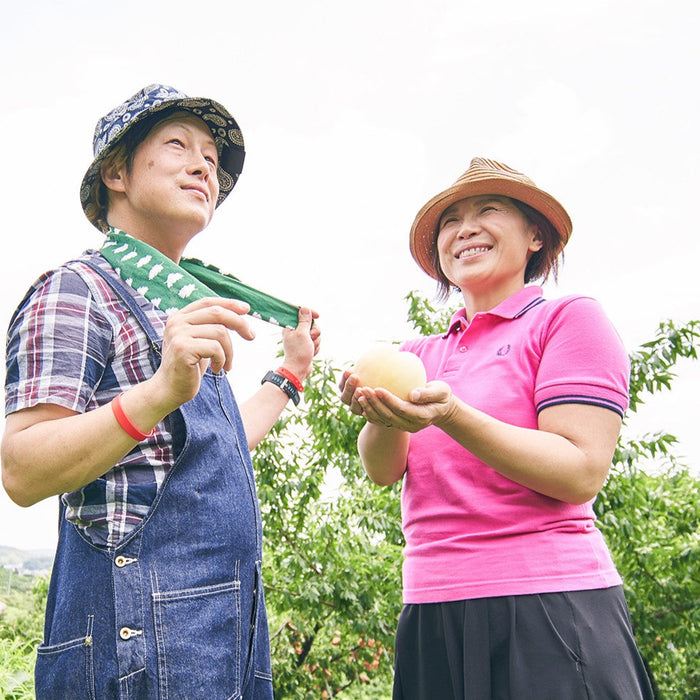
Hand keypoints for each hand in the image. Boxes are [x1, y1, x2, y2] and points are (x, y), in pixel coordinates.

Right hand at [151, 297, 254, 409]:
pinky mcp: (183, 348)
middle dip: (239, 323)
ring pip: (220, 332)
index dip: (229, 304)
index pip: (208, 302)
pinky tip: (217, 369)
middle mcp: (177, 322)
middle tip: (252, 336)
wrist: (169, 389)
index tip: (246, 309)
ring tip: (226, 364)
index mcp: (180, 317)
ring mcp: (178, 334)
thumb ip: (212, 325)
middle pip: (217, 313)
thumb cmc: (189, 366)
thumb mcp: (200, 341)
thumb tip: (240, 313)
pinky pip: (216, 348)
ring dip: (230, 351)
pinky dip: (222, 360)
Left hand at [280, 307, 320, 380]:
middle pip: (312, 324)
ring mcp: (301, 339)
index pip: (301, 313)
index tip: (318, 316)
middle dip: (314, 332)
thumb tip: (304, 308)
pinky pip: (316, 342)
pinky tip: (311, 353)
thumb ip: (304, 321)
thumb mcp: (302, 334)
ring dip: (316, 341)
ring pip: (316, 334)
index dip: (310, 313)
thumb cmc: (298, 352)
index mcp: (290, 327)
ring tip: (310, 348)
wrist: (299, 369)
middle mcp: (295, 332)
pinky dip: (316, 347)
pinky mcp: (306, 345)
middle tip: (311, 338)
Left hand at [340, 371, 454, 433]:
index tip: (377, 388)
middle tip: (363, 389)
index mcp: (421, 416)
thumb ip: (428, 393)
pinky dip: (370, 412)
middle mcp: (411, 425)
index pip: (401, 409)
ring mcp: (403, 426)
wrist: (441, 409)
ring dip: (369, 408)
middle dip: (374, 403)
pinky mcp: (398, 424)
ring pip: (383, 420)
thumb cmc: (442, 396)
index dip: (388, 400)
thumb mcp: (441, 392)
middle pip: (389, 416)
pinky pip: (381, 420)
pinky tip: (361, 401)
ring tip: (359, 394)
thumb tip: (412, 394)